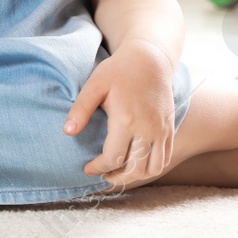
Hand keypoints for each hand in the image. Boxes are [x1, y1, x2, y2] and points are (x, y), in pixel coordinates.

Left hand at [65, 39, 176, 186]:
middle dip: (115, 177)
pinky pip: (164, 159)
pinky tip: (136, 164)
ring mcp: (162, 130)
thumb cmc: (118, 70)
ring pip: (153, 168)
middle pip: (134, 169)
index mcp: (127, 120)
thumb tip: (67, 132)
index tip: (87, 168)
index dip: (98, 168)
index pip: (113, 159)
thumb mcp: (95, 85)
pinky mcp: (170, 129)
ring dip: (135, 176)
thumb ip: (81, 109)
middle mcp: (148, 129)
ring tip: (118, 172)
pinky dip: (151, 168)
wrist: (150, 59)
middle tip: (101, 175)